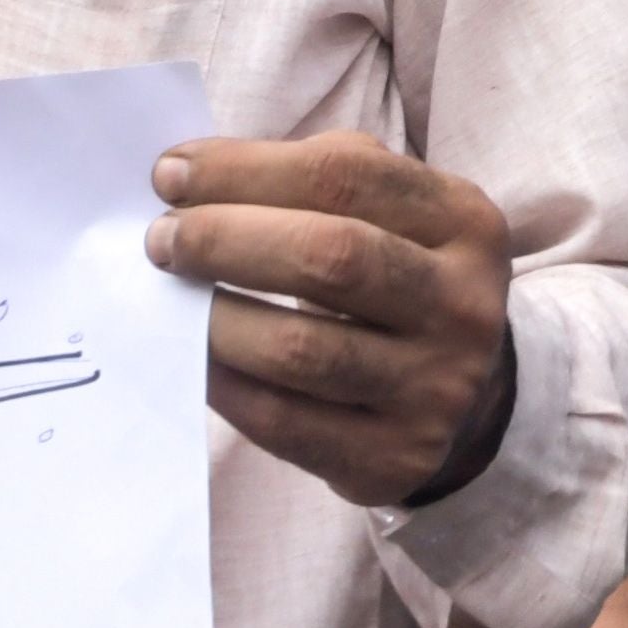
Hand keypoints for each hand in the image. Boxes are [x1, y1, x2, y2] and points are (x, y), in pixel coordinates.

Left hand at [152, 133, 520, 506]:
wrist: (465, 399)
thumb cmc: (396, 280)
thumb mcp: (388, 212)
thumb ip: (307, 179)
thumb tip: (187, 181)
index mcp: (465, 222)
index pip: (344, 176)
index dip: (245, 170)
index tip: (170, 176)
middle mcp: (463, 305)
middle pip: (330, 257)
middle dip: (224, 240)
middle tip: (161, 242)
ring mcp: (436, 388)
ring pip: (300, 349)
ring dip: (214, 318)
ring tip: (172, 301)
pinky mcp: (396, 457)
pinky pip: (283, 421)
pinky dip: (224, 385)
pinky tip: (195, 360)